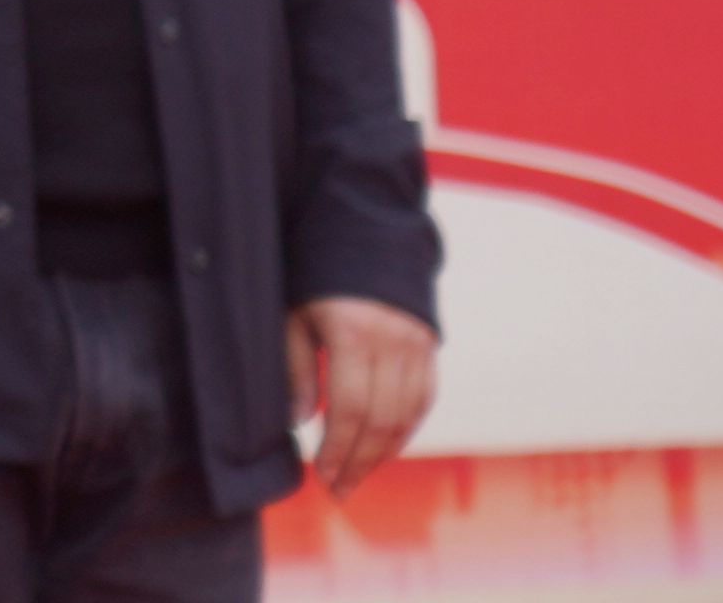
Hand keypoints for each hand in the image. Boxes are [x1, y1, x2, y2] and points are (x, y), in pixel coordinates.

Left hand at [289, 295, 435, 494]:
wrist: (363, 233)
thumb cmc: (313, 277)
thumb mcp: (293, 315)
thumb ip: (296, 369)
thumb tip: (300, 423)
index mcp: (353, 332)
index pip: (350, 409)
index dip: (338, 449)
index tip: (322, 476)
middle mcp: (392, 341)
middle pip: (381, 421)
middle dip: (359, 462)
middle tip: (338, 490)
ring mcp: (417, 344)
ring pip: (407, 416)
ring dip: (383, 454)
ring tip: (356, 476)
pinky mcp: (429, 346)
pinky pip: (423, 400)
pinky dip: (405, 430)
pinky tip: (383, 448)